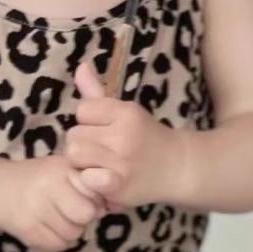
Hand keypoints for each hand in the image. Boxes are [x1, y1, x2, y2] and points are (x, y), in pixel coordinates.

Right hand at [0, 155, 105, 251]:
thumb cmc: (41, 180)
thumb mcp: (63, 170)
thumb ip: (87, 184)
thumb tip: (103, 209)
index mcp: (60, 169)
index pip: (94, 191)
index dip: (93, 197)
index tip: (83, 195)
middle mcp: (47, 187)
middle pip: (86, 215)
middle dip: (83, 216)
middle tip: (70, 210)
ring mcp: (36, 210)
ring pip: (73, 234)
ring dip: (70, 230)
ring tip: (56, 217)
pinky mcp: (28, 231)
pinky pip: (58, 245)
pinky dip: (57, 240)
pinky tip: (46, 227)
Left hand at [68, 63, 185, 208]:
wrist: (178, 168)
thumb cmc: (147, 138)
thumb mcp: (126, 112)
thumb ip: (97, 93)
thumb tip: (80, 65)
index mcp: (126, 113)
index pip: (82, 110)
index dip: (88, 121)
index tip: (103, 131)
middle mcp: (124, 135)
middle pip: (74, 134)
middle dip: (83, 142)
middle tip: (100, 152)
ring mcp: (121, 162)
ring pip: (74, 155)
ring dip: (82, 162)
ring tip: (98, 165)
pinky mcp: (118, 186)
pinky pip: (85, 178)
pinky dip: (89, 180)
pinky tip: (100, 181)